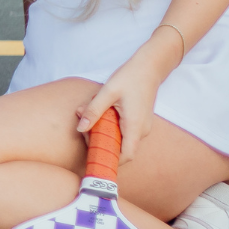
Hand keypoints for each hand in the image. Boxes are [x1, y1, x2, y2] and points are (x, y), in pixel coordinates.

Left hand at [75, 50, 164, 164]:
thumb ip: (93, 111)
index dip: (110, 160)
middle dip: (99, 141)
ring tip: (89, 114)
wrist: (149, 68)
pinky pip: (123, 131)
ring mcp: (142, 127)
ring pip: (120, 138)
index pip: (126, 156)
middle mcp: (142, 130)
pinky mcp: (139, 122)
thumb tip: (80, 128)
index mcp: (135, 126)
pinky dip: (109, 125)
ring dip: (102, 131)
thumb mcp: (107, 92)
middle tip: (84, 126)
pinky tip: (100, 111)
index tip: (93, 156)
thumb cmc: (129, 78)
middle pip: (119, 148)